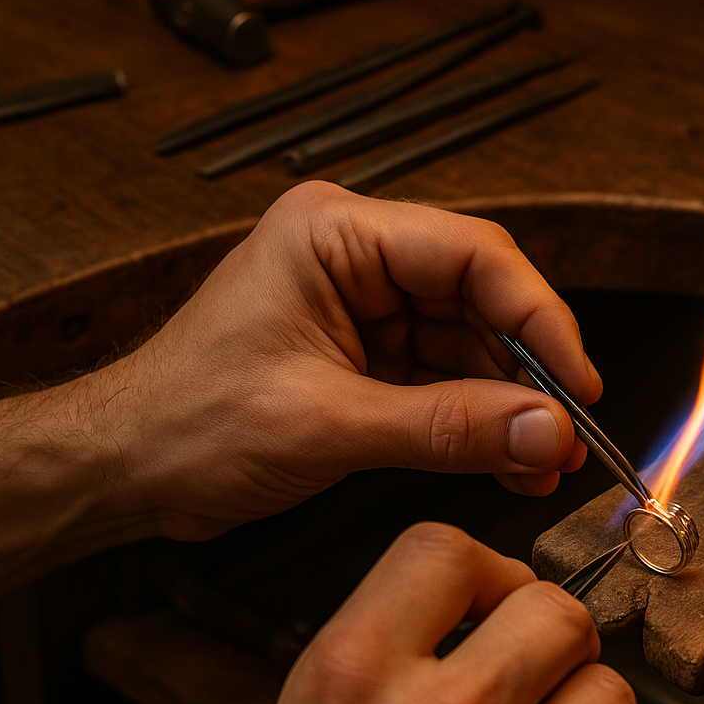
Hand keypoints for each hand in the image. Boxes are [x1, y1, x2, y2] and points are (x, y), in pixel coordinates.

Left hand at [97, 181, 597, 539]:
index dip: (540, 318)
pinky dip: (482, 424)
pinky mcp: (368, 354)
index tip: (579, 382)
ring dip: (513, 407)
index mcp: (336, 233)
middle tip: (569, 434)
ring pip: (473, 345)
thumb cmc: (186, 423)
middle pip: (482, 299)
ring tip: (548, 463)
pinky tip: (514, 463)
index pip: (473, 256)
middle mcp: (356, 257)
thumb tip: (549, 431)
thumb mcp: (330, 425)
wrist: (124, 470)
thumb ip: (449, 426)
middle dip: (530, 372)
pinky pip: (448, 381)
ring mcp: (364, 306)